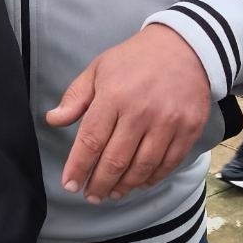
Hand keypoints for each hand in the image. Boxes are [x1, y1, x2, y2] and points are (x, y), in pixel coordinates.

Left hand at [46, 26, 211, 203]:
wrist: (185, 47)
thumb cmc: (135, 59)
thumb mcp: (99, 69)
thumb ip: (76, 98)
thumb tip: (53, 120)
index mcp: (113, 96)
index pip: (91, 141)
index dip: (78, 167)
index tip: (70, 184)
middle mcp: (141, 112)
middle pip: (115, 160)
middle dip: (99, 184)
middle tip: (91, 195)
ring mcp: (168, 122)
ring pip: (142, 167)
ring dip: (124, 186)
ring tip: (112, 193)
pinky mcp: (189, 129)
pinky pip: (168, 164)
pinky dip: (151, 178)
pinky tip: (139, 182)